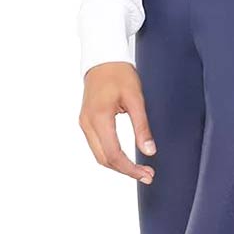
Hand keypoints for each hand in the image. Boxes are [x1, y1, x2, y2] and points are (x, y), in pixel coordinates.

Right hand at [78, 62, 155, 184]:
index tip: (147, 174)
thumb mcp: (136, 99)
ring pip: (99, 155)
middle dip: (125, 171)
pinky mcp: (86, 122)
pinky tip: (125, 159)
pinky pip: (97, 146)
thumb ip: (142, 127)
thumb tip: (149, 151)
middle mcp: (87, 123)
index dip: (130, 169)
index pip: (114, 154)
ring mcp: (84, 123)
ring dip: (118, 166)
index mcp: (99, 118)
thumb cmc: (120, 74)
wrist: (103, 58)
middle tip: (147, 175)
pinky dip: (111, 156)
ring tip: (139, 169)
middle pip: (104, 159)